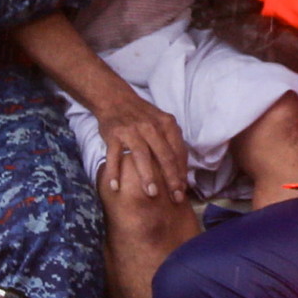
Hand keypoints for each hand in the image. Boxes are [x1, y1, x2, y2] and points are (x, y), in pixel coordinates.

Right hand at [90, 87, 187, 203]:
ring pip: (142, 155)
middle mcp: (151, 127)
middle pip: (164, 155)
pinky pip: (114, 156)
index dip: (181, 172)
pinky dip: (114, 172)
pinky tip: (115, 187)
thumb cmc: (142, 117)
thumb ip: (171, 143)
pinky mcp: (114, 134)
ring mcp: (131, 130)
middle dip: (171, 178)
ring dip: (148, 176)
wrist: (115, 99)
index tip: (183, 190)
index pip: (178, 152)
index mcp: (167, 124)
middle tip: (175, 198)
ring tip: (152, 194)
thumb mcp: (161, 123)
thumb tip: (182, 173)